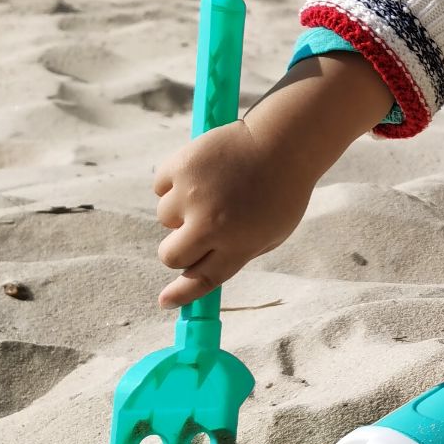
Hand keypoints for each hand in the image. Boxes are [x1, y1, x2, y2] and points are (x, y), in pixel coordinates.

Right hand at [154, 119, 314, 306]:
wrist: (283, 141)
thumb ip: (237, 253)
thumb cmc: (282, 191)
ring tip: (212, 191)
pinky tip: (201, 172)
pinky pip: (160, 187)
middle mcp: (211, 223)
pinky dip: (173, 183)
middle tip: (196, 232)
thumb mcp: (272, 233)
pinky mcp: (180, 166)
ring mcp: (192, 194)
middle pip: (172, 256)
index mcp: (238, 244)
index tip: (165, 301)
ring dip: (180, 211)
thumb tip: (199, 271)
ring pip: (164, 219)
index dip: (182, 294)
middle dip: (179, 250)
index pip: (202, 279)